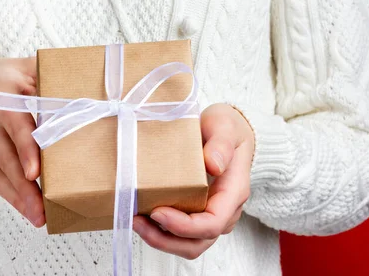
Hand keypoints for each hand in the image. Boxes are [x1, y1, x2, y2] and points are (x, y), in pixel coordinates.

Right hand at [0, 57, 44, 226]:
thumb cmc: (0, 79)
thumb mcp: (22, 68)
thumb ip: (46, 74)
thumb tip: (84, 79)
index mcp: (2, 98)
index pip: (17, 126)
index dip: (27, 149)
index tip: (35, 171)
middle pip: (9, 158)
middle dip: (26, 185)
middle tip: (43, 206)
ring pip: (2, 174)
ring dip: (21, 198)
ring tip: (39, 217)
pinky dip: (11, 198)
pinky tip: (27, 211)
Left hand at [132, 103, 254, 258]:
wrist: (229, 130)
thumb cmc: (227, 127)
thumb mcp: (225, 126)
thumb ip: (221, 144)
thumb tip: (213, 165)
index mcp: (233, 192)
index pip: (212, 223)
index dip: (184, 226)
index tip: (157, 212)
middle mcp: (224, 210)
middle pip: (198, 242)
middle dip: (165, 240)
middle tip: (137, 221)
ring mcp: (211, 213)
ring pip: (188, 243)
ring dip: (160, 239)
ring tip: (135, 221)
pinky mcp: (197, 211)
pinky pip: (180, 233)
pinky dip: (160, 230)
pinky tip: (141, 215)